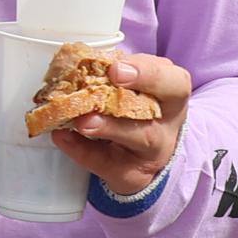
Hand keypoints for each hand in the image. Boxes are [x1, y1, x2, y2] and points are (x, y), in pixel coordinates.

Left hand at [50, 49, 191, 198]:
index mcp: (172, 96)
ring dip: (107, 127)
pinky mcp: (130, 174)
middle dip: (129, 97)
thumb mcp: (137, 87)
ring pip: (136, 138)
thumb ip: (117, 73)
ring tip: (82, 120)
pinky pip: (106, 162)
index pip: (174, 82)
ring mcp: (151, 153)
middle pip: (156, 112)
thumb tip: (81, 63)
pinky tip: (63, 136)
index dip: (147, 73)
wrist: (141, 156)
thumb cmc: (137, 111)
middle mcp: (167, 125)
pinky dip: (80, 149)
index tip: (116, 69)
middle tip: (105, 84)